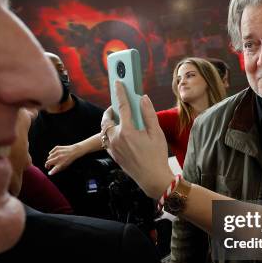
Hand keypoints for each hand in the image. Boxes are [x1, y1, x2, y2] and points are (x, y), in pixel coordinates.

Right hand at [45, 144, 78, 174]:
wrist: (74, 151)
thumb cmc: (69, 160)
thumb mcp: (65, 166)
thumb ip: (57, 169)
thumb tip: (51, 172)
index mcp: (61, 164)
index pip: (54, 169)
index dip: (51, 172)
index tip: (49, 173)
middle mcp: (59, 158)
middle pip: (48, 162)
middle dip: (47, 165)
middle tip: (48, 167)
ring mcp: (57, 152)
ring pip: (49, 157)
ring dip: (49, 160)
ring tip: (52, 161)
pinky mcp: (57, 148)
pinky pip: (50, 153)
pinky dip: (51, 154)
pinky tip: (53, 156)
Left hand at [102, 81, 173, 198]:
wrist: (152, 179)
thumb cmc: (156, 156)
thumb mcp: (156, 133)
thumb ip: (148, 114)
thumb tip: (143, 99)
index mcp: (127, 131)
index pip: (122, 107)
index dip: (120, 93)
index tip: (118, 83)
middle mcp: (116, 139)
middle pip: (107, 119)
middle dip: (110, 111)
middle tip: (117, 106)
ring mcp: (113, 148)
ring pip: (104, 131)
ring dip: (108, 123)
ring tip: (117, 119)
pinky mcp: (113, 155)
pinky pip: (106, 141)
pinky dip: (109, 134)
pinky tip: (117, 133)